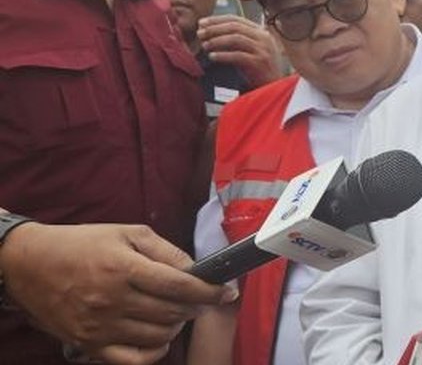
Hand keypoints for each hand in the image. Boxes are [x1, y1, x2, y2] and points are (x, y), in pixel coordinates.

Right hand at [0, 223, 236, 364]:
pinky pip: (133, 360)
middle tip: (201, 298)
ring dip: (177, 325)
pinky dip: (155, 352)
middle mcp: (113, 300)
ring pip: (158, 336)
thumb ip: (165, 250)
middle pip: (173, 312)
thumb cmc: (83, 244)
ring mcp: (100, 326)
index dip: (210, 291)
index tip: (228, 291)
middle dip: (197, 306)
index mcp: (124, 268)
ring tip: (177, 311)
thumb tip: (195, 269)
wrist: (30, 264)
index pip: (180, 286)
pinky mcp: (89, 344)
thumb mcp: (127, 233)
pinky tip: (160, 336)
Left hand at [197, 15, 283, 88]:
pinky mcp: (259, 62)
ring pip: (236, 38)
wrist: (275, 86)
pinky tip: (212, 57)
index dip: (217, 20)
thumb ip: (237, 40)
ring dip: (217, 41)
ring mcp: (263, 49)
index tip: (202, 23)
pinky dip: (223, 55)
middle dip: (214, 28)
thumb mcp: (250, 50)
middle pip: (235, 27)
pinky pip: (237, 55)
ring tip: (204, 45)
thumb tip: (212, 33)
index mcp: (261, 32)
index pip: (237, 19)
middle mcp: (263, 37)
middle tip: (200, 33)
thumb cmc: (259, 70)